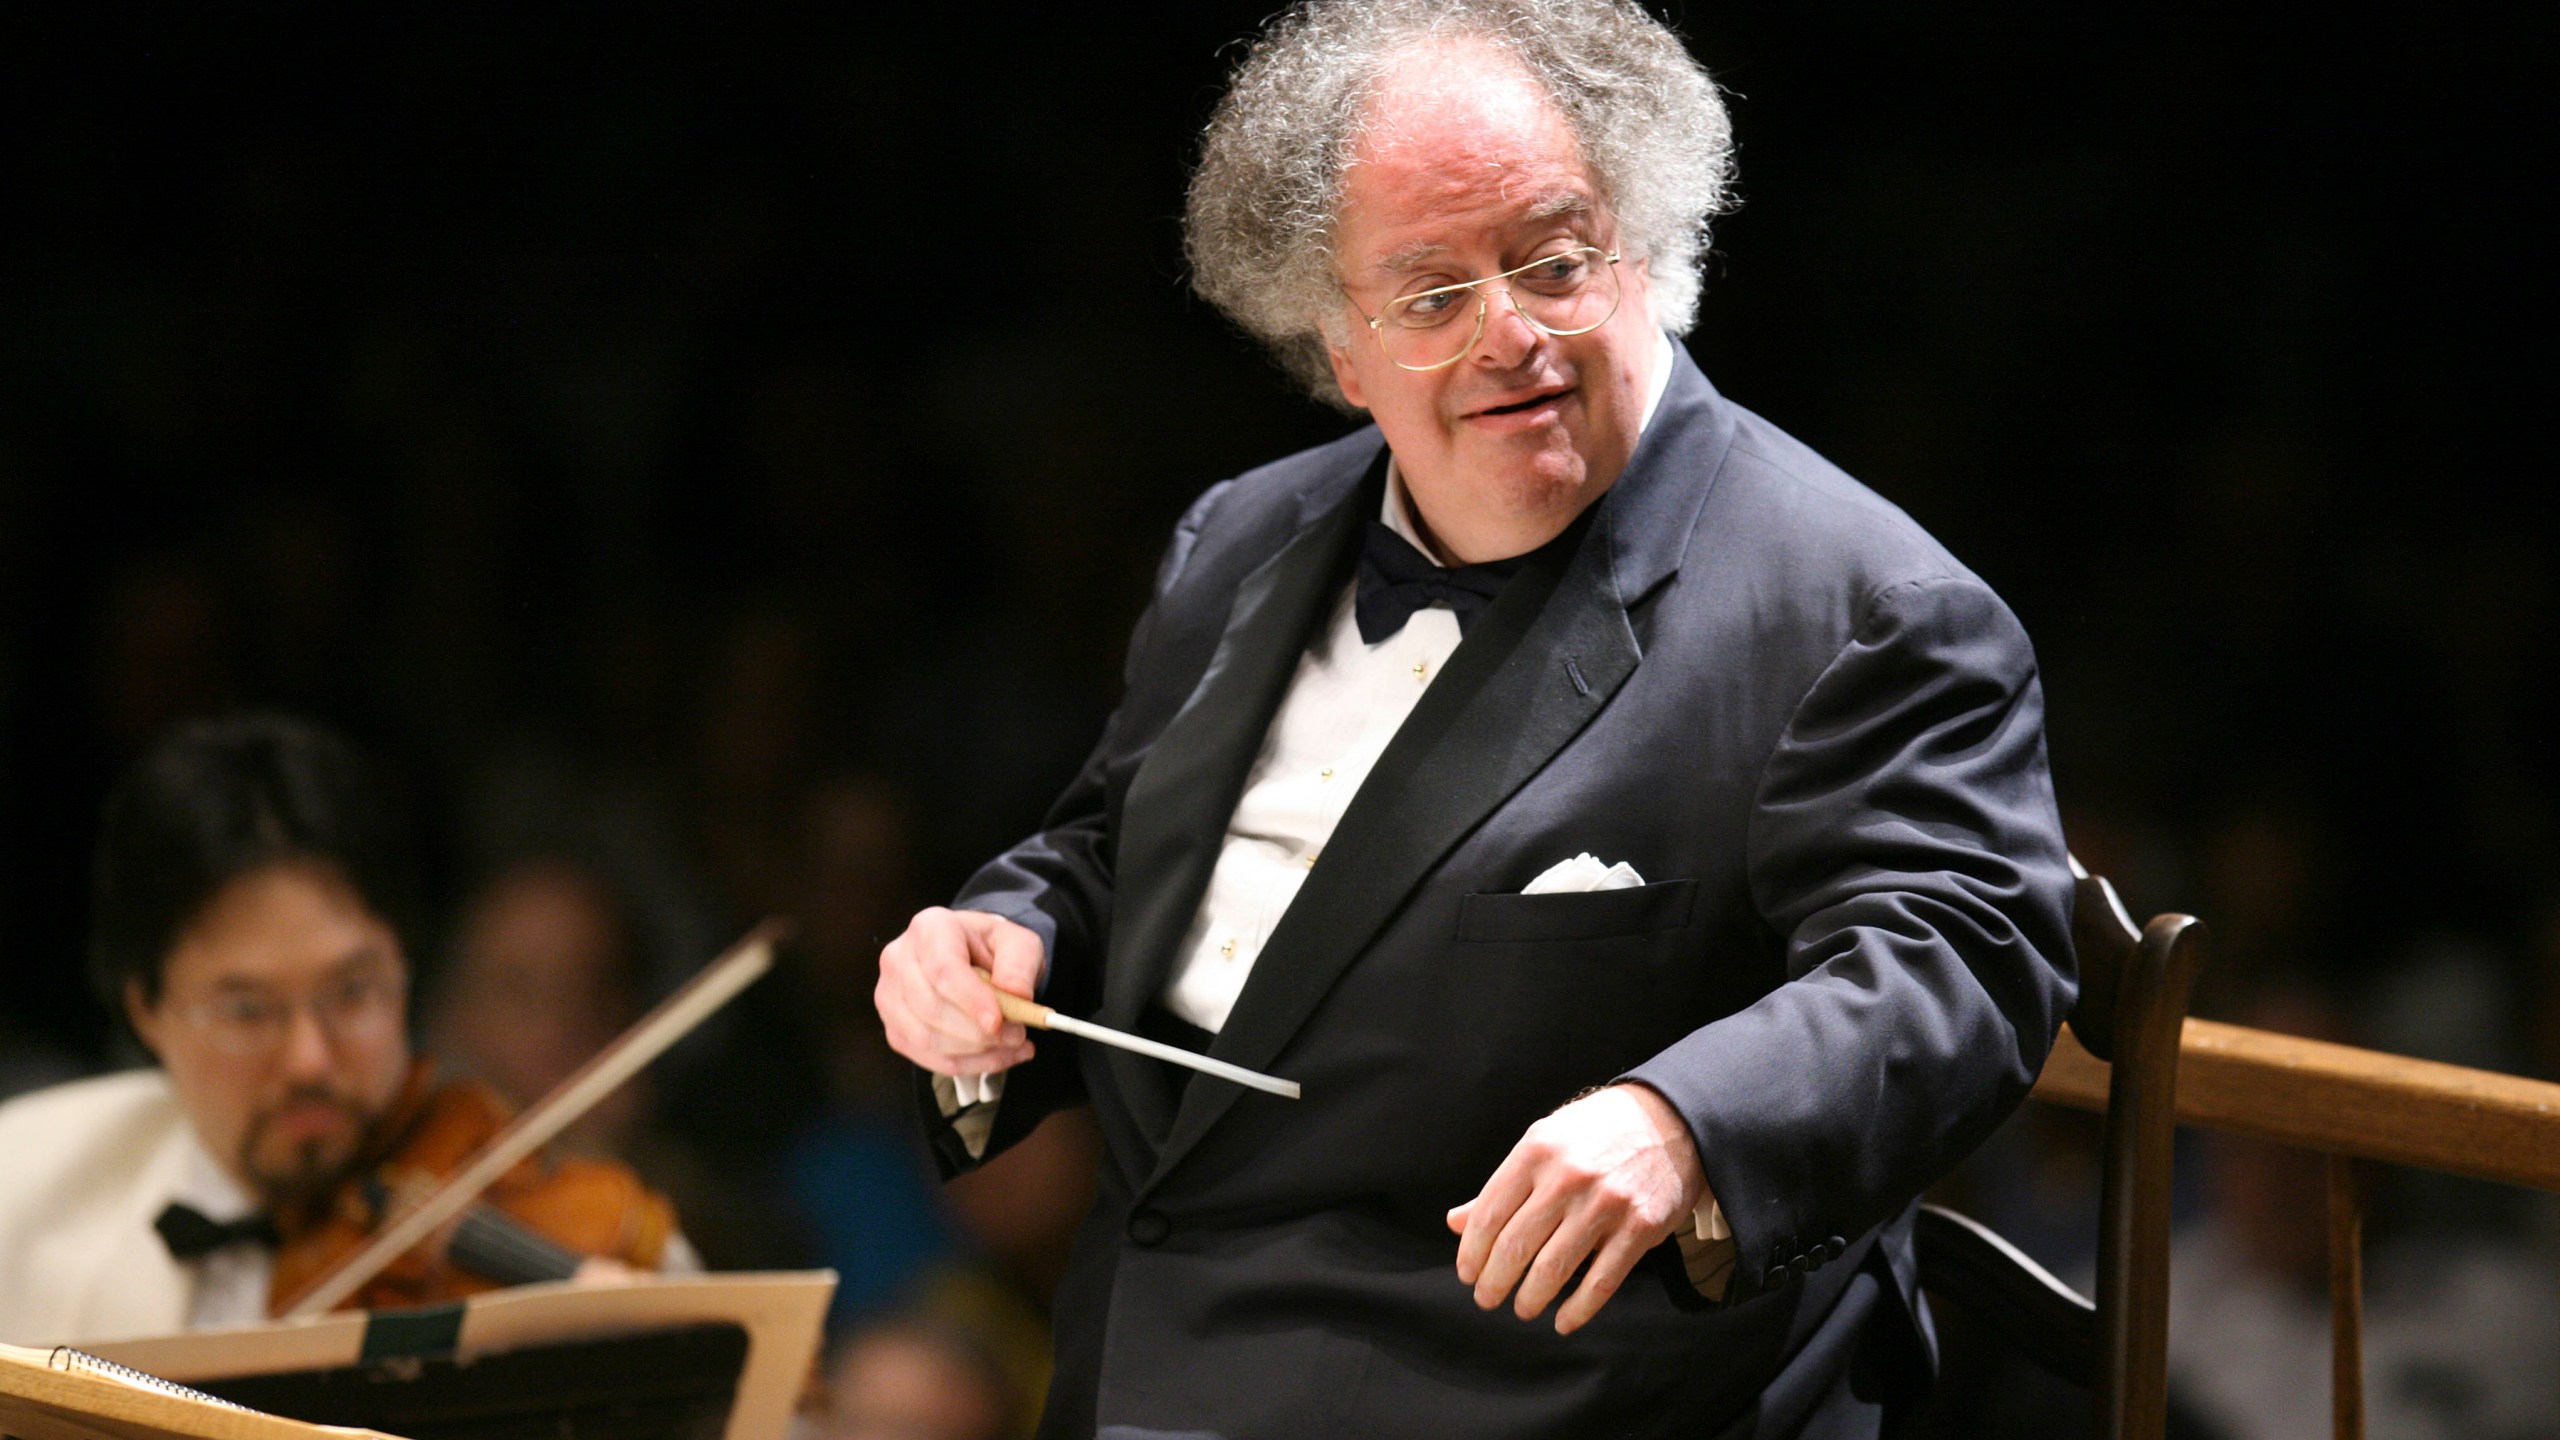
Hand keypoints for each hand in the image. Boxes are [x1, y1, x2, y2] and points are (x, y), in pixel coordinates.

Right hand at [874, 907, 1044, 1075]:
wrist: (973, 957)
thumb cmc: (993, 948)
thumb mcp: (1018, 943)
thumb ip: (1020, 965)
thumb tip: (1016, 994)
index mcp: (929, 929)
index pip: (942, 969)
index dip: (970, 1000)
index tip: (999, 1022)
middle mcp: (899, 960)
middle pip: (931, 1008)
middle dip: (978, 1032)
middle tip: (1018, 1035)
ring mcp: (889, 996)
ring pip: (926, 1038)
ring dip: (975, 1051)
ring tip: (1012, 1045)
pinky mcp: (894, 1028)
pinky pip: (927, 1057)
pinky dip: (967, 1064)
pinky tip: (995, 1056)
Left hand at [1446, 1083, 1706, 1334]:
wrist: (1670, 1120)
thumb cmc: (1596, 1133)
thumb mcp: (1545, 1142)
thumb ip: (1502, 1186)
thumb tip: (1455, 1222)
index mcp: (1537, 1151)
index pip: (1490, 1214)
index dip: (1472, 1252)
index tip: (1467, 1273)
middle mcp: (1568, 1177)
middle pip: (1516, 1246)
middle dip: (1494, 1282)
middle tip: (1486, 1298)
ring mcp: (1605, 1203)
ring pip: (1553, 1268)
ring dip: (1530, 1298)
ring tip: (1522, 1308)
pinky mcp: (1639, 1227)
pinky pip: (1601, 1281)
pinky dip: (1578, 1310)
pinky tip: (1564, 1322)